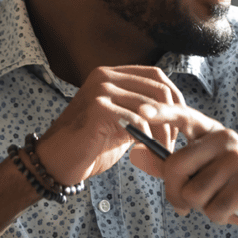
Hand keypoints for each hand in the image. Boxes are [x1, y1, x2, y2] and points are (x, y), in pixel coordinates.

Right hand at [34, 66, 185, 186]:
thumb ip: (142, 110)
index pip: (156, 75)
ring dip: (162, 133)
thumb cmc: (90, 146)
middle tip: (172, 143)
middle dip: (173, 118)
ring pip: (151, 107)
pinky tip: (143, 153)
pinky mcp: (98, 108)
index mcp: (112, 74)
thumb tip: (174, 110)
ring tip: (160, 152)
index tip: (181, 122)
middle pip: (158, 89)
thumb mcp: (122, 121)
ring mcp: (100, 90)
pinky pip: (137, 121)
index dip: (175, 98)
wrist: (56, 163)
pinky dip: (147, 139)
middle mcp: (105, 76)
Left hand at [132, 102, 237, 237]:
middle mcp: (225, 139)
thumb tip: (134, 154)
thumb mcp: (198, 174)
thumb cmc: (230, 187)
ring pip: (193, 193)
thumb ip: (166, 165)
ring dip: (201, 207)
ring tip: (219, 201)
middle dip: (175, 193)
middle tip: (187, 203)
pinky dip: (218, 217)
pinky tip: (233, 209)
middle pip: (176, 166)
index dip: (162, 113)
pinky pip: (213, 208)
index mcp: (211, 133)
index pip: (184, 116)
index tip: (141, 111)